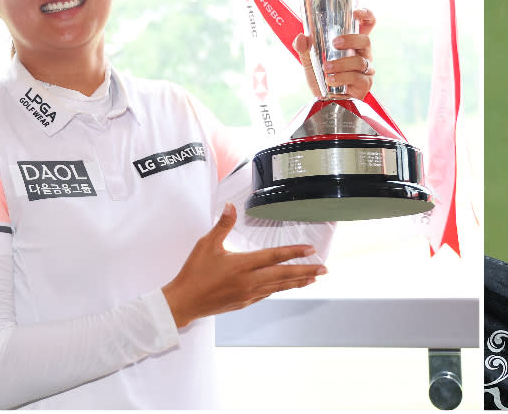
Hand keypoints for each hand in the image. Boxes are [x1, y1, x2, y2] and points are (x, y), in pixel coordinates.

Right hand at [161, 203, 327, 328]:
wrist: (183, 302)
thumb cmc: (194, 273)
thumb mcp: (207, 244)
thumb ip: (223, 225)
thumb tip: (231, 205)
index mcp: (242, 265)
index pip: (275, 256)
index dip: (294, 252)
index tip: (311, 250)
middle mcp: (250, 281)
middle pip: (284, 275)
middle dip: (306, 271)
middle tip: (324, 268)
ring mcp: (249, 294)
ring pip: (279, 286)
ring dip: (298, 281)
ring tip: (313, 278)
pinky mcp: (245, 302)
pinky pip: (268, 294)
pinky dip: (281, 289)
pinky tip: (287, 286)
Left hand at [293, 8, 376, 99]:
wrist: (327, 103)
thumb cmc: (323, 79)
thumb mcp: (310, 63)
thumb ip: (304, 50)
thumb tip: (301, 37)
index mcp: (353, 44)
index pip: (367, 24)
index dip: (366, 15)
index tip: (355, 12)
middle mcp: (363, 54)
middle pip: (366, 40)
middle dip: (350, 40)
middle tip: (334, 43)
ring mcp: (366, 69)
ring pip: (360, 61)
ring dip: (341, 63)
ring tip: (326, 67)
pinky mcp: (365, 83)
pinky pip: (356, 77)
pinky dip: (341, 77)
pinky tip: (330, 80)